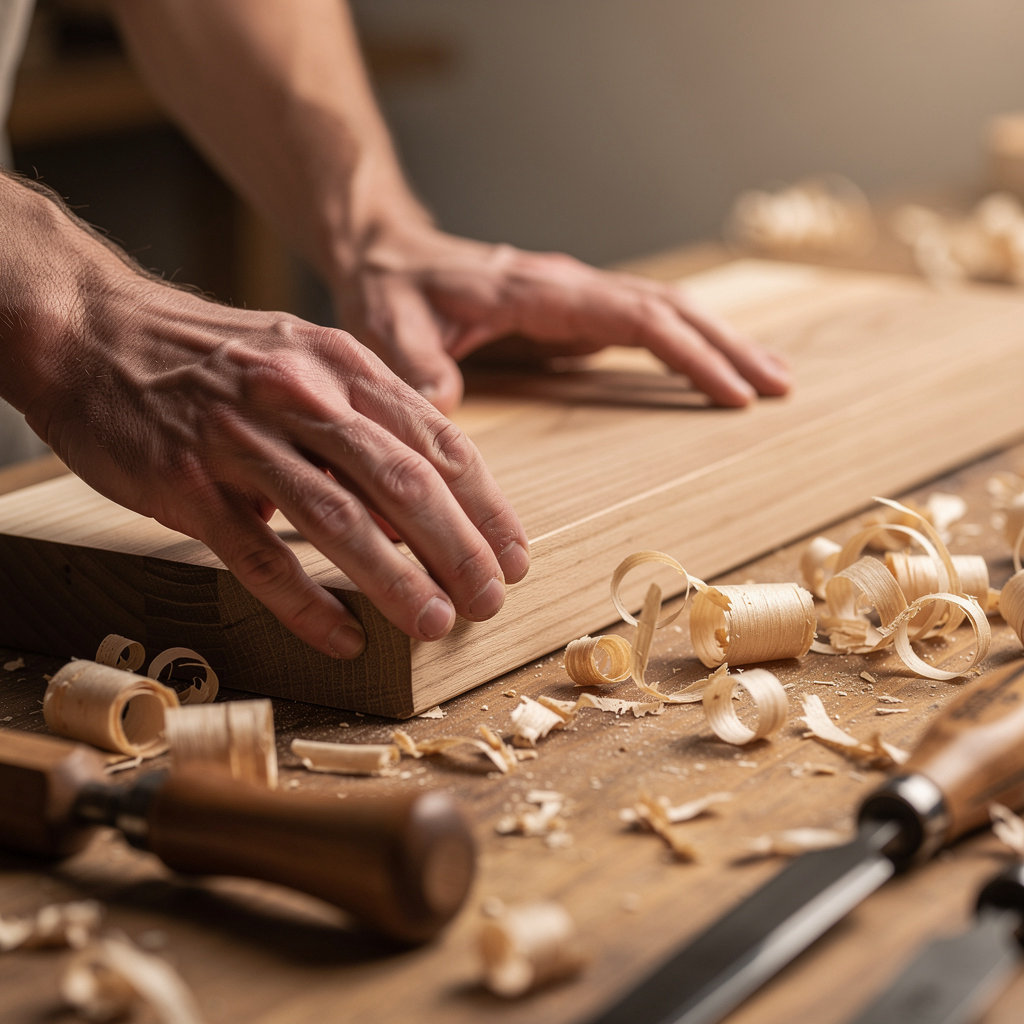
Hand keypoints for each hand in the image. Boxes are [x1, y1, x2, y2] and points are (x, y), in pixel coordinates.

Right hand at [22, 269, 528, 658]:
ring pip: (337, 518)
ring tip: (436, 623)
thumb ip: (366, 422)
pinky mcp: (186, 484)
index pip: (437, 441)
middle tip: (490, 601)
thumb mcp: (305, 362)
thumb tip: (425, 503)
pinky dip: (305, 602)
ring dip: (396, 579)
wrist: (96, 332)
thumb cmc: (216, 358)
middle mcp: (300, 395)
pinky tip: (343, 636)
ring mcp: (241, 440)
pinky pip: (258, 555)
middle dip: (458, 548)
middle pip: (402, 481)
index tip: (513, 556)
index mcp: (341, 365)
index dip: (485, 506)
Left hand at [330, 222, 791, 413]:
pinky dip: (688, 346)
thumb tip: (442, 409)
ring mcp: (577, 300)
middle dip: (729, 345)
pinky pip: (645, 326)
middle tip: (782, 386)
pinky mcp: (573, 316)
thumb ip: (416, 364)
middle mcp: (570, 288)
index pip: (635, 315)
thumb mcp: (391, 327)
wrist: (389, 258)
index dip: (688, 351)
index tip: (732, 389)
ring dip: (721, 342)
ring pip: (668, 311)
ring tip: (774, 378)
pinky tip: (715, 369)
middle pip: (671, 308)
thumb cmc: (393, 291)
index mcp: (540, 290)